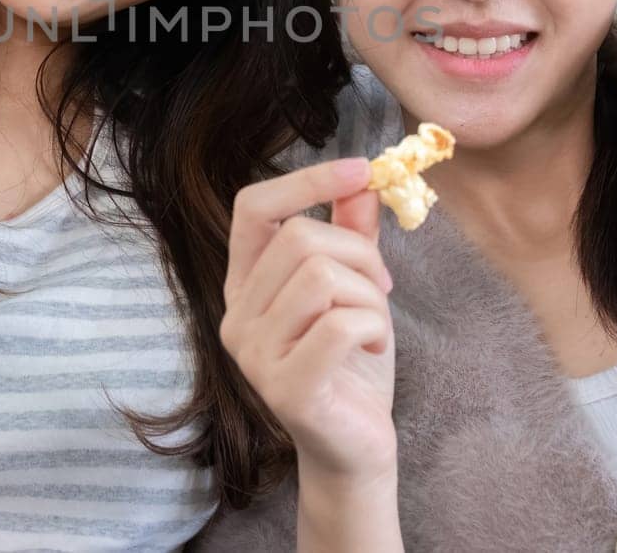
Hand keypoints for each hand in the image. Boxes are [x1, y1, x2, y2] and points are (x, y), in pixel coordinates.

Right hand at [220, 158, 396, 483]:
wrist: (356, 449)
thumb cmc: (352, 365)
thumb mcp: (354, 288)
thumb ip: (351, 234)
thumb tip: (362, 180)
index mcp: (244, 285)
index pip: (253, 207)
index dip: (306, 180)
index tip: (361, 167)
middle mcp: (236, 317)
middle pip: (299, 238)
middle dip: (358, 253)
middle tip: (380, 285)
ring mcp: (254, 355)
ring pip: (323, 278)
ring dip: (369, 296)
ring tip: (373, 326)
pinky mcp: (286, 389)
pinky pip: (341, 326)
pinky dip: (374, 329)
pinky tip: (372, 351)